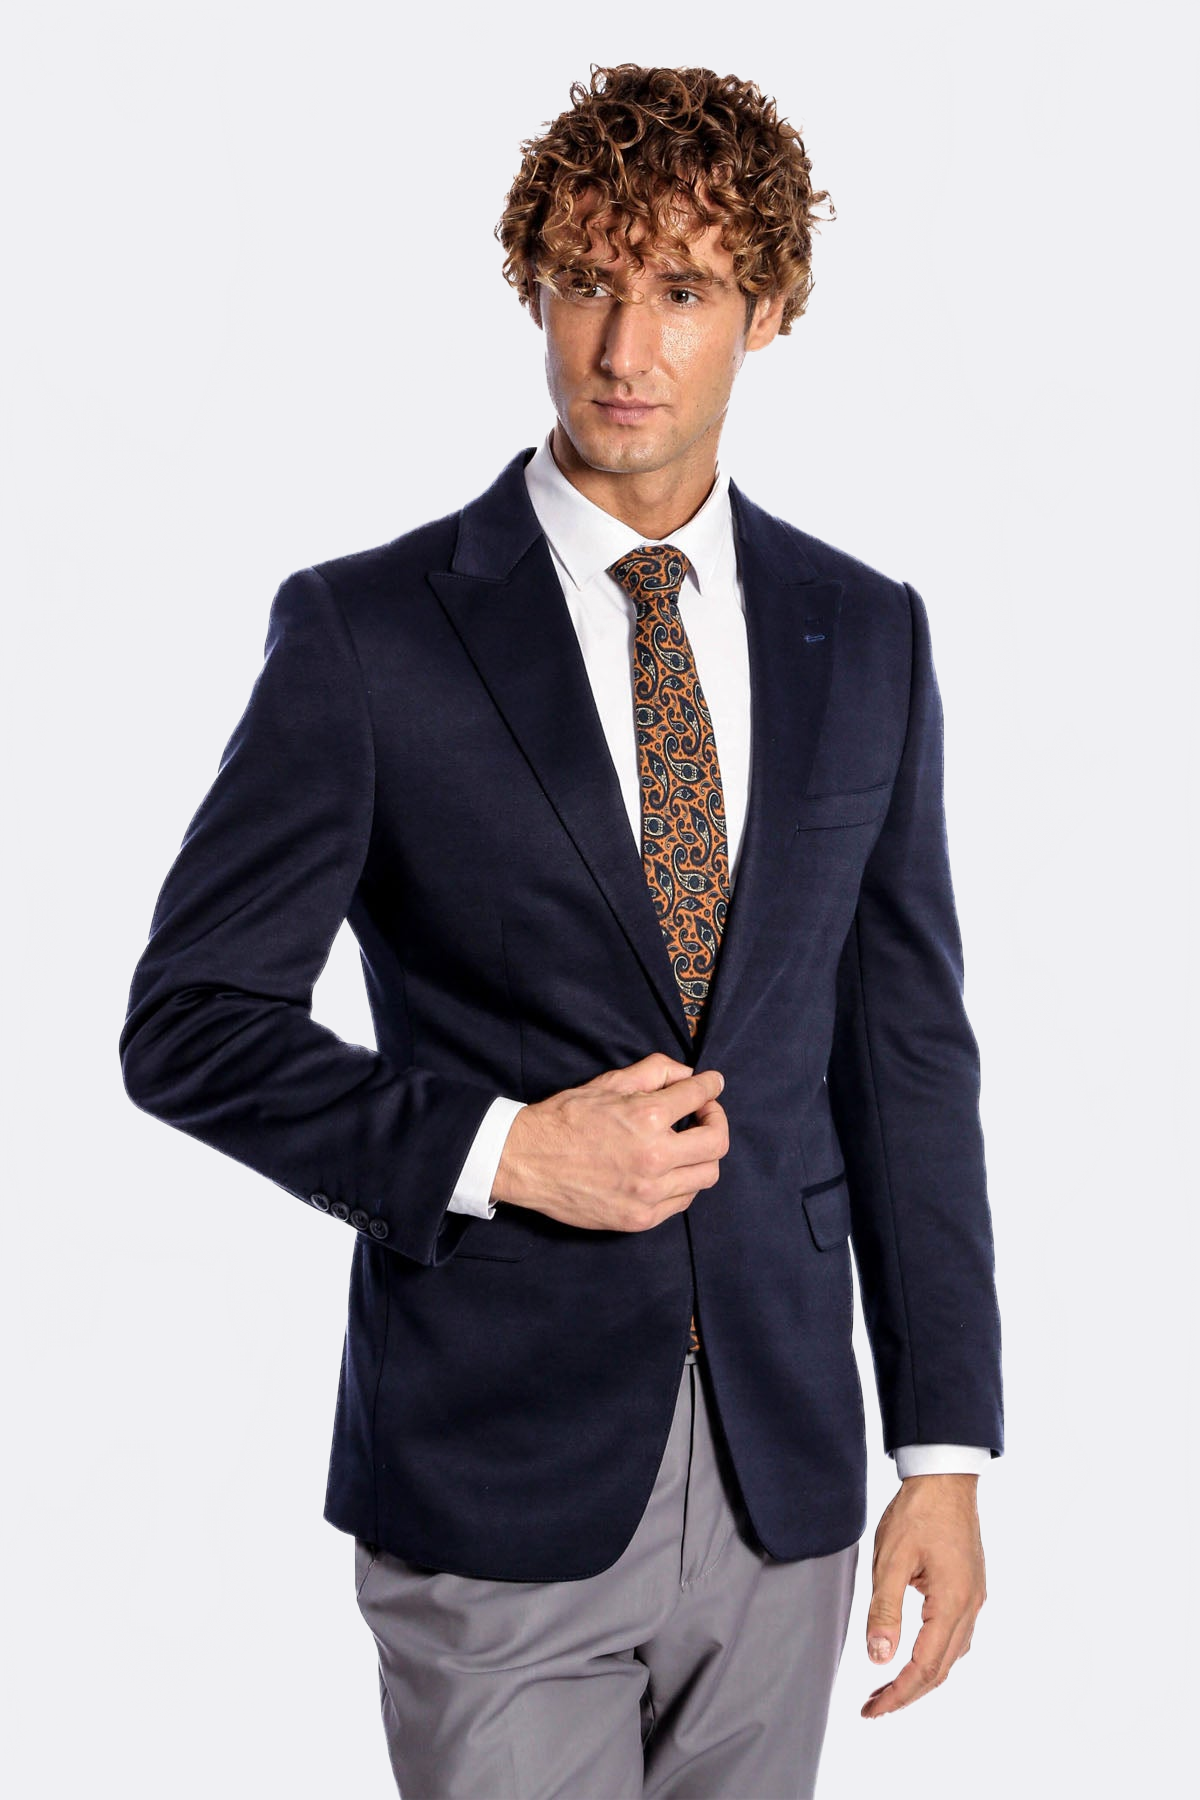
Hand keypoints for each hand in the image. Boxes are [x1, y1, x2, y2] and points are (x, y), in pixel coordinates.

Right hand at [491, 1052, 727, 1231]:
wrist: (527, 1161)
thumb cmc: (565, 1118)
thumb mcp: (608, 1083)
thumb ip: (653, 1072)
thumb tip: (688, 1075)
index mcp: (646, 1117)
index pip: (699, 1096)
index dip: (711, 1086)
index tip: (712, 1084)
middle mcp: (654, 1157)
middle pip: (717, 1142)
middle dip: (717, 1121)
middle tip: (705, 1114)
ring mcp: (649, 1193)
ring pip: (707, 1175)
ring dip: (704, 1155)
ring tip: (687, 1144)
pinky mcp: (640, 1218)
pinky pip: (683, 1201)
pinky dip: (685, 1182)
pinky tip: (671, 1170)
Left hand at [861, 1473, 985, 1718]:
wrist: (945, 1477)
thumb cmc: (918, 1512)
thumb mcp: (891, 1559)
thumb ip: (885, 1610)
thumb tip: (879, 1658)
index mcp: (952, 1603)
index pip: (925, 1667)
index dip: (897, 1693)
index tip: (871, 1709)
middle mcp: (970, 1607)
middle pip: (941, 1669)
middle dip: (907, 1693)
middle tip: (874, 1707)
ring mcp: (974, 1598)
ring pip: (951, 1656)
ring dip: (921, 1677)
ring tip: (888, 1687)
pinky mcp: (970, 1588)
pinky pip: (955, 1636)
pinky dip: (933, 1655)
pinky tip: (914, 1654)